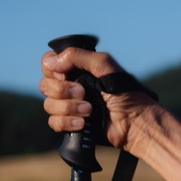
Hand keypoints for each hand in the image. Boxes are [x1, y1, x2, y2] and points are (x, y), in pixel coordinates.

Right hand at [40, 48, 159, 153]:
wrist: (135, 122)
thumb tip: (52, 62)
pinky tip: (82, 123)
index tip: (64, 74)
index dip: (51, 69)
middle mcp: (71, 86)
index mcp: (77, 70)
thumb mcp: (104, 65)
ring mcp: (71, 106)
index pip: (49, 64)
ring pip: (49, 105)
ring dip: (68, 107)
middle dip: (62, 90)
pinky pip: (54, 122)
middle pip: (45, 85)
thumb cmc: (125, 92)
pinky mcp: (73, 124)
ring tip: (89, 110)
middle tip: (83, 93)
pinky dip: (67, 122)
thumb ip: (78, 56)